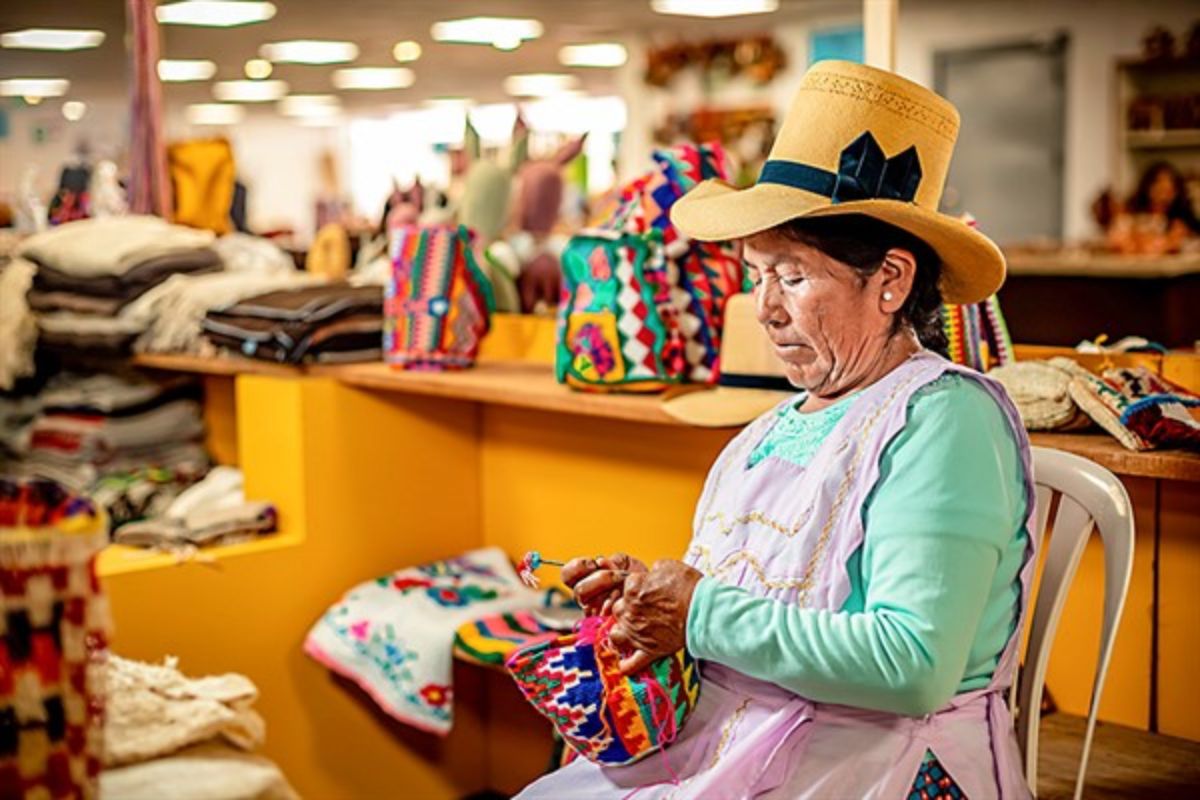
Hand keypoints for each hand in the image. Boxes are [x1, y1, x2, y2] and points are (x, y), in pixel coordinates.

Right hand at [561, 553, 646, 615]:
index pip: (567, 574)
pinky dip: (615, 609)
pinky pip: (603, 619)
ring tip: (622, 591)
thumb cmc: (634, 579)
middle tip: (617, 576)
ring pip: (591, 605)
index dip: (577, 567)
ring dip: (609, 595)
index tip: (593, 564)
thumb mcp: (625, 564)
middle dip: (601, 580)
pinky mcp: (603, 627)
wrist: (649, 597)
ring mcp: (594, 613)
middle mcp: (585, 598)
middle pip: (579, 591)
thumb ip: (613, 561)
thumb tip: (600, 562)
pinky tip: (622, 604)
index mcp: (585, 580)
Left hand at [609, 559, 703, 675]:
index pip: (626, 586)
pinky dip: (627, 665)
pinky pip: (632, 662)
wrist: (703, 611)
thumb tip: (652, 574)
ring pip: (616, 635)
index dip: (637, 588)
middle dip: (626, 609)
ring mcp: (637, 632)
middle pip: (617, 610)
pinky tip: (623, 665)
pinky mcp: (649, 649)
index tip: (647, 590)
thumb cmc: (689, 588)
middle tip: (640, 609)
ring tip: (629, 631)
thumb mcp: (669, 566)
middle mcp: (630, 611)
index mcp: (633, 588)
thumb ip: (654, 570)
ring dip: (620, 632)